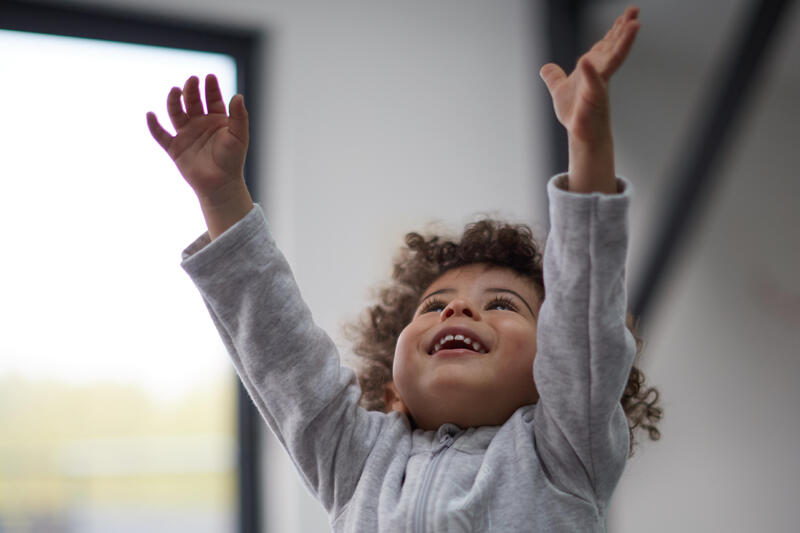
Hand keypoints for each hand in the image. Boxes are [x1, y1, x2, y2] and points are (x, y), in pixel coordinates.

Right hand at [147, 74, 248, 202]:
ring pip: (176, 113)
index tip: (209, 77)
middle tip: (192, 80)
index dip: (210, 88)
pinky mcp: (175, 148)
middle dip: (191, 90)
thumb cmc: (232, 160)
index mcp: (216, 120)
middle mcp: (200, 124)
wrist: (221, 184)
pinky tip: (151, 115)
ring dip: (173, 101)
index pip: (212, 99)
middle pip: (192, 102)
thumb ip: (239, 116)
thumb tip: (238, 95)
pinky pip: (161, 135)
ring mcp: (186, 135)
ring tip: (175, 91)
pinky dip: (154, 126)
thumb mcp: (238, 135)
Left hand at [540, 6, 639, 144]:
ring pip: (613, 59)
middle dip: (624, 29)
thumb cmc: (576, 113)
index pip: (606, 45)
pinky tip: (586, 59)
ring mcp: (599, 84)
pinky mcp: (594, 98)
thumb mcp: (559, 90)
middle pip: (614, 46)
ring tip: (633, 25)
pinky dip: (590, 72)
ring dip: (623, 42)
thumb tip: (546, 68)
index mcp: (593, 68)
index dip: (615, 30)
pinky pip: (593, 82)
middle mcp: (600, 73)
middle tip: (635, 10)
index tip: (626, 15)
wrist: (581, 134)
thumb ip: (554, 77)